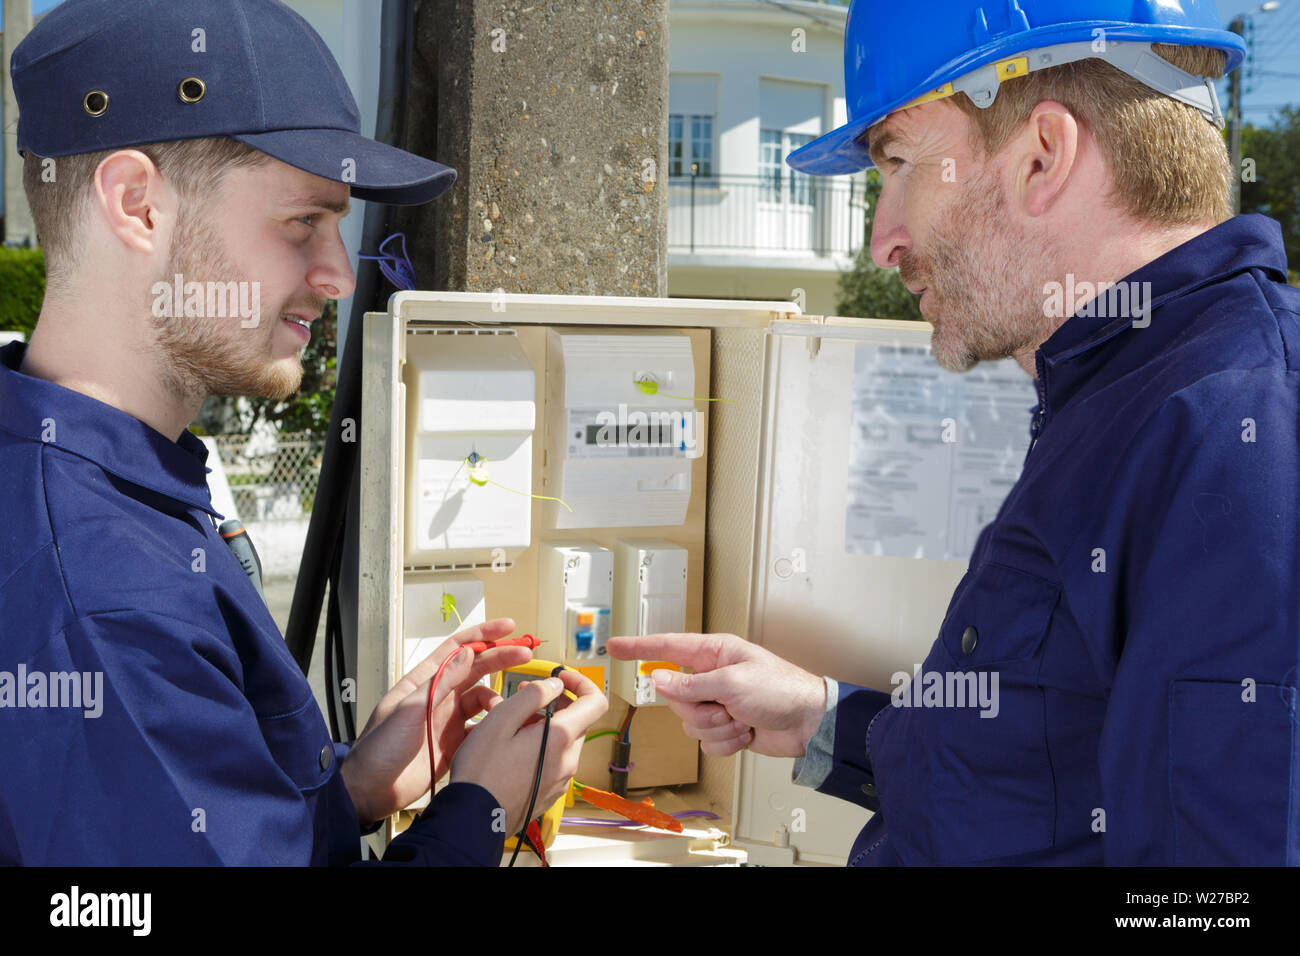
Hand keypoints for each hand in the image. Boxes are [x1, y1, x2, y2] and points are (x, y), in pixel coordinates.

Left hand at [340, 618, 533, 824]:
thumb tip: (467, 654)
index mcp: (424, 681)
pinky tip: (507, 725)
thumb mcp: (409, 710)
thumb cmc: (378, 748)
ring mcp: (447, 720)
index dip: (484, 634)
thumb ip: (440, 682)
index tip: (508, 627)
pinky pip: (482, 728)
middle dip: (501, 658)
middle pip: (476, 669)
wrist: (371, 791)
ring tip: (512, 705)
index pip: (458, 648)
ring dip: (499, 697)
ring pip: (482, 698)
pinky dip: (496, 725)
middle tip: (526, 653)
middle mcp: (439, 697)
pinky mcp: (455, 744)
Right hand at [451, 668, 606, 834]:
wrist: (472, 819)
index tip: (561, 678)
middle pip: (578, 721)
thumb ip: (533, 696)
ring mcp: (560, 780)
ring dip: (546, 727)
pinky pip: (555, 762)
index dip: (582, 683)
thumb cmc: (481, 772)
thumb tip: (556, 685)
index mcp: (560, 739)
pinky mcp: (550, 792)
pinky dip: (541, 748)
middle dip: (556, 705)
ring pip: (565, 742)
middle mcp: (567, 761)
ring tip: (513, 727)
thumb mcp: (500, 720)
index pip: (596, 702)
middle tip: (525, 701)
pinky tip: (514, 750)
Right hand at [605, 632, 825, 757]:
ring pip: (689, 723)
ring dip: (717, 727)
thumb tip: (657, 680)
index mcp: (713, 653)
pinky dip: (727, 743)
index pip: (667, 647)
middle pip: (676, 697)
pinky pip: (706, 742)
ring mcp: (717, 704)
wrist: (808, 723)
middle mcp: (711, 677)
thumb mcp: (732, 682)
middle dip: (700, 709)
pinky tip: (746, 733)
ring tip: (742, 719)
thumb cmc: (781, 689)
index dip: (639, 647)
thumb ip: (690, 683)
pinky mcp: (725, 728)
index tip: (614, 647)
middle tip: (726, 707)